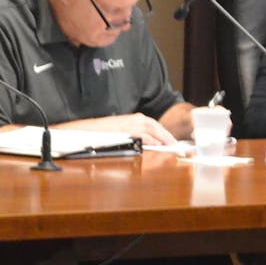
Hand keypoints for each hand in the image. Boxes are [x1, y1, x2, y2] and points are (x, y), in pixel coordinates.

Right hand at [59, 113, 177, 145]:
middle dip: (167, 135)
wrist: (89, 130)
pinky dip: (152, 139)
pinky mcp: (126, 131)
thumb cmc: (104, 133)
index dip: (164, 133)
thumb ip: (136, 134)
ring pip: (152, 129)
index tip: (171, 140)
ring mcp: (130, 124)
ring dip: (163, 137)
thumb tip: (150, 142)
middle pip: (156, 126)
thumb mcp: (122, 131)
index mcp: (134, 118)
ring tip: (171, 146)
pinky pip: (143, 135)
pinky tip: (157, 144)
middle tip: (175, 145)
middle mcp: (134, 119)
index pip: (154, 124)